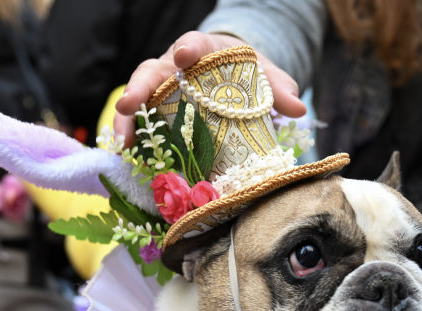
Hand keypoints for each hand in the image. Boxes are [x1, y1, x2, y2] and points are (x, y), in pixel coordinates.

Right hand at [113, 31, 306, 144]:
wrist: (231, 82)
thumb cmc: (246, 75)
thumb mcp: (264, 76)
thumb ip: (279, 87)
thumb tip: (298, 107)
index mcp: (203, 51)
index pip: (193, 43)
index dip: (188, 49)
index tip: (184, 57)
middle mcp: (174, 67)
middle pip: (151, 72)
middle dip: (139, 88)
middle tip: (127, 105)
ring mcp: (161, 90)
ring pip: (138, 99)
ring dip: (128, 120)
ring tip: (123, 142)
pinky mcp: (156, 113)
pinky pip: (139, 123)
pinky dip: (132, 138)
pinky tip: (128, 156)